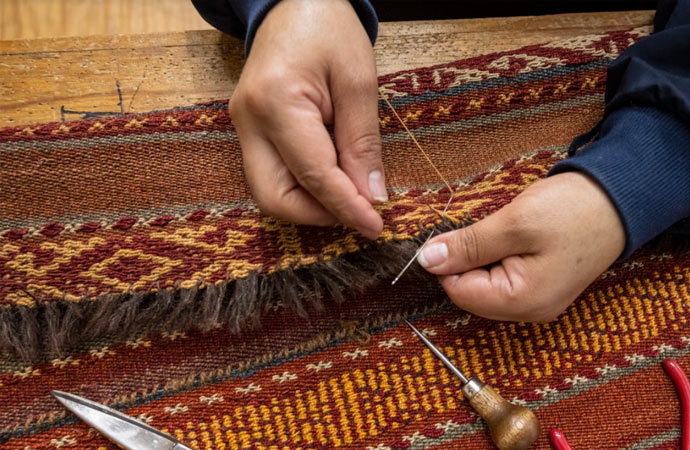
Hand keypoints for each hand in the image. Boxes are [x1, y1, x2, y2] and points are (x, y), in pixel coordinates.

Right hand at [229, 0, 385, 238]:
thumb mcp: (358, 82)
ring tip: (350, 191)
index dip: (346, 207)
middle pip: (274, 198)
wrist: (292, 1)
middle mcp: (249, 122)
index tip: (375, 226)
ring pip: (270, 193)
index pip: (313, 175)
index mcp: (275, 103)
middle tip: (361, 212)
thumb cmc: (328, 28)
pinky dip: (304, 186)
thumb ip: (363, 143)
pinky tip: (333, 175)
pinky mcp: (249, 132)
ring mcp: (243, 128)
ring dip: (312, 203)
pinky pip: (273, 175)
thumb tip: (372, 197)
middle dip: (319, 214)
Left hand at [417, 172, 625, 321]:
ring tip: (504, 232)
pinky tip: (511, 239)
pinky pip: (503, 280)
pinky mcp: (542, 287)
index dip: (448, 261)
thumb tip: (427, 261)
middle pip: (471, 293)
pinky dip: (496, 259)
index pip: (458, 292)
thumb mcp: (513, 223)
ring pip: (485, 285)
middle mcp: (530, 311)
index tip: (454, 233)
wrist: (620, 199)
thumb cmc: (572, 210)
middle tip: (486, 229)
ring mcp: (538, 301)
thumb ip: (468, 246)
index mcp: (522, 301)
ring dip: (481, 258)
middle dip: (466, 260)